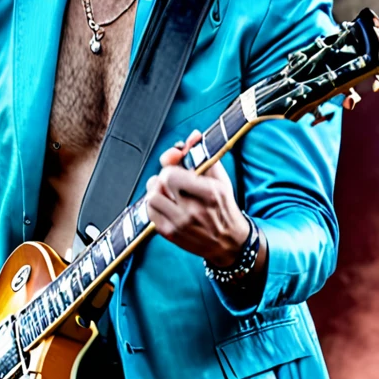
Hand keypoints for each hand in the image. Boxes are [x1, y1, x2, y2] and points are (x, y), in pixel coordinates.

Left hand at [145, 130, 249, 265]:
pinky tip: (165, 204)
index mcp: (210, 193)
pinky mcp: (170, 234)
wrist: (228, 242)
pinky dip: (154, 205)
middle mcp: (194, 210)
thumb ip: (204, 156)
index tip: (176, 165)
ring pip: (151, 197)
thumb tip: (192, 136)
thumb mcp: (220, 180)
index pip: (171, 174)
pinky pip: (149, 212)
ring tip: (168, 192)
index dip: (170, 165)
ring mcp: (180, 224)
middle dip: (163, 177)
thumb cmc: (223, 207)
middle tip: (172, 180)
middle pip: (159, 183)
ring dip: (156, 191)